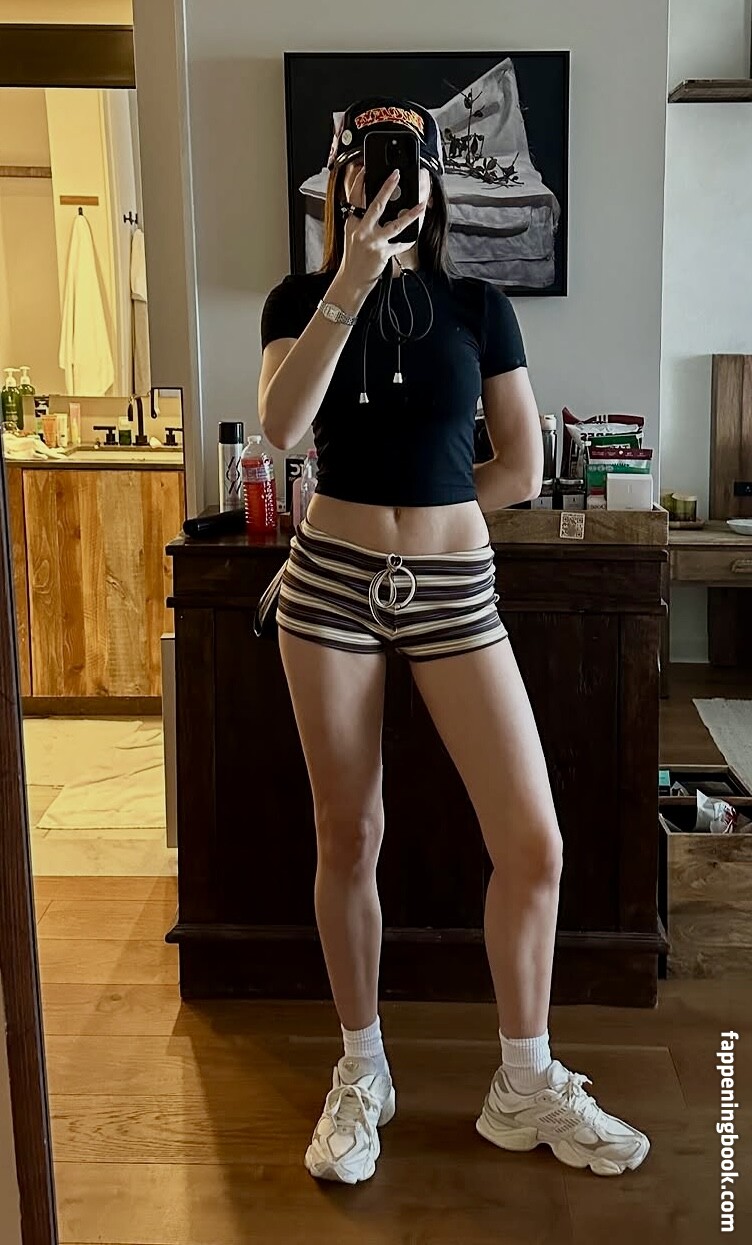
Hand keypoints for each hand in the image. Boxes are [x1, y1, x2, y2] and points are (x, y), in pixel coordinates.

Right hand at [339, 167, 427, 291]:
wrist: (352, 279)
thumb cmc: (353, 257)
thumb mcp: (352, 234)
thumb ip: (361, 219)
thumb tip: (375, 204)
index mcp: (352, 223)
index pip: (354, 198)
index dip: (359, 181)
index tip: (365, 169)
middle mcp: (362, 231)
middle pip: (376, 205)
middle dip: (387, 188)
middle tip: (396, 175)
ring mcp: (373, 242)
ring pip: (395, 225)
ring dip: (410, 214)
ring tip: (421, 206)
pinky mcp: (383, 253)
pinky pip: (400, 244)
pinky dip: (407, 241)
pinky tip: (413, 235)